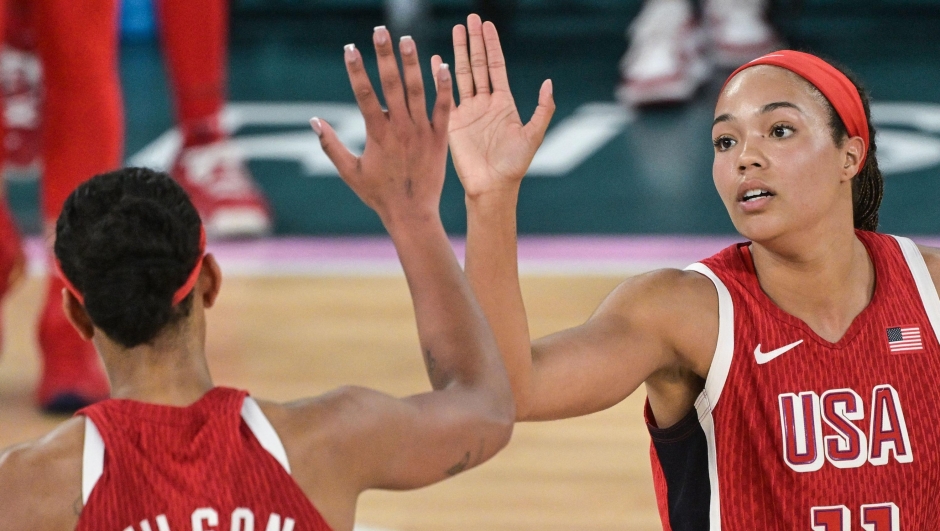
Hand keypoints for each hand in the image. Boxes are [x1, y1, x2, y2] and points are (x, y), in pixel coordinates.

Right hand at [312, 27, 452, 224]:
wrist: (412, 213)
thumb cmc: (378, 195)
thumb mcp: (350, 172)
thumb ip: (331, 145)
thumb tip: (314, 121)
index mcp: (377, 135)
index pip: (364, 95)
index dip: (356, 70)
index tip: (350, 48)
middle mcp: (400, 129)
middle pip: (391, 85)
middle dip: (385, 56)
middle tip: (381, 31)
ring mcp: (422, 132)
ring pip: (417, 91)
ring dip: (412, 63)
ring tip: (407, 39)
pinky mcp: (440, 138)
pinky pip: (443, 108)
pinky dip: (443, 87)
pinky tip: (442, 65)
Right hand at [436, 14, 554, 197]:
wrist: (491, 186)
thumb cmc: (514, 165)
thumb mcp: (533, 136)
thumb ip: (542, 109)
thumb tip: (549, 83)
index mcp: (504, 103)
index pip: (496, 66)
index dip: (491, 45)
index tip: (486, 25)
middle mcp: (485, 103)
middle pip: (478, 64)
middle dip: (474, 41)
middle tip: (469, 18)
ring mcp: (467, 111)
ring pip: (462, 74)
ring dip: (458, 52)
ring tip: (455, 30)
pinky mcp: (452, 122)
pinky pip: (444, 94)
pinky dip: (439, 76)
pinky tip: (435, 59)